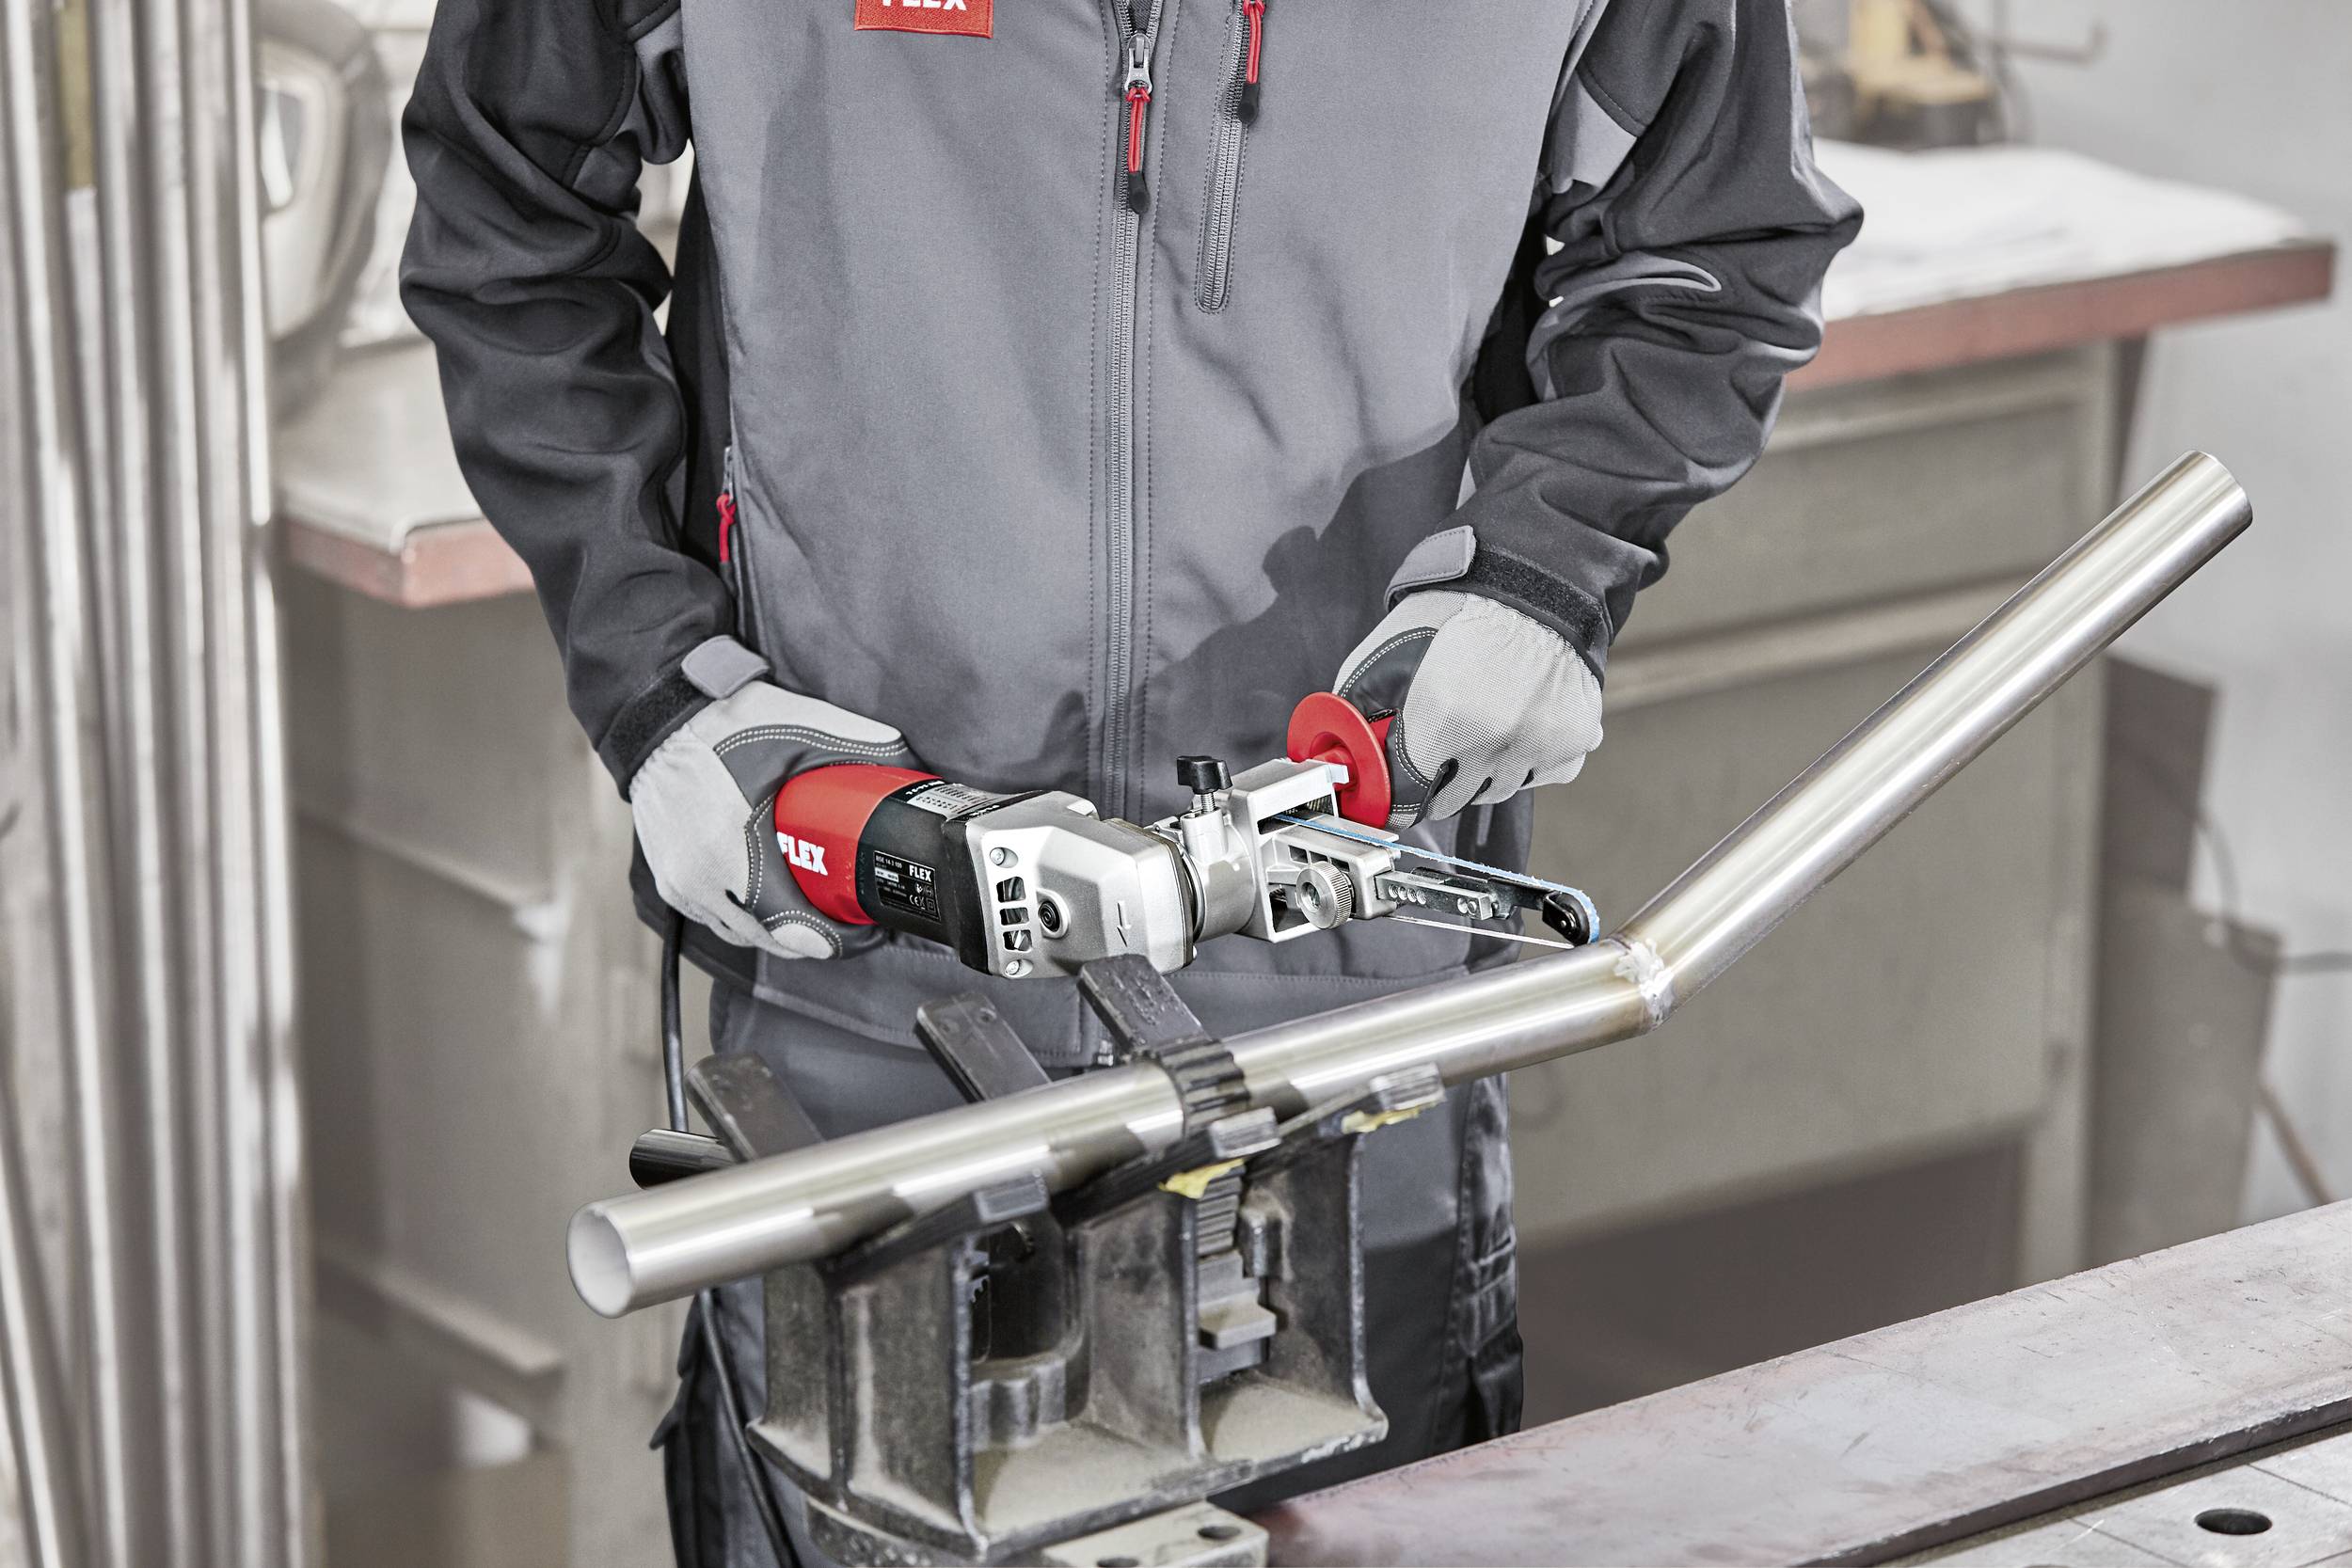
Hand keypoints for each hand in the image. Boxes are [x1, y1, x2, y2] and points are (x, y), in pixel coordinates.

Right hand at [630, 675, 917, 957]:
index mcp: (729, 848)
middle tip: (848, 919)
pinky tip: (772, 900)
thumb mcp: (798, 727)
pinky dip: (747, 918)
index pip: (790, 927)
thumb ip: (858, 745)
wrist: (654, 719)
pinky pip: (716, 919)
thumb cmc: (720, 723)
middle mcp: (698, 878)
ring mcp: (679, 884)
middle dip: (814, 937)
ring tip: (815, 912)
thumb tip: (911, 767)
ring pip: (741, 935)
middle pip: (770, 939)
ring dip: (779, 931)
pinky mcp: (667, 882)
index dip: (835, 937)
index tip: (862, 927)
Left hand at [1333, 589, 1602, 826]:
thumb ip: (1364, 711)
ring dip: (1482, 770)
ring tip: (1481, 722)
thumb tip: (1347, 759)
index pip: (1408, 797)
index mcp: (1443, 715)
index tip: (1394, 801)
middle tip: (1438, 743)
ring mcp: (1539, 743)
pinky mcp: (1573, 741)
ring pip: (1497, 791)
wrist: (1536, 580)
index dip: (1396, 800)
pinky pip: (1541, 775)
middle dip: (1438, 777)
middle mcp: (1494, 737)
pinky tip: (1519, 722)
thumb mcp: (1387, 652)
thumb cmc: (1459, 609)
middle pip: (1451, 799)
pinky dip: (1527, 759)